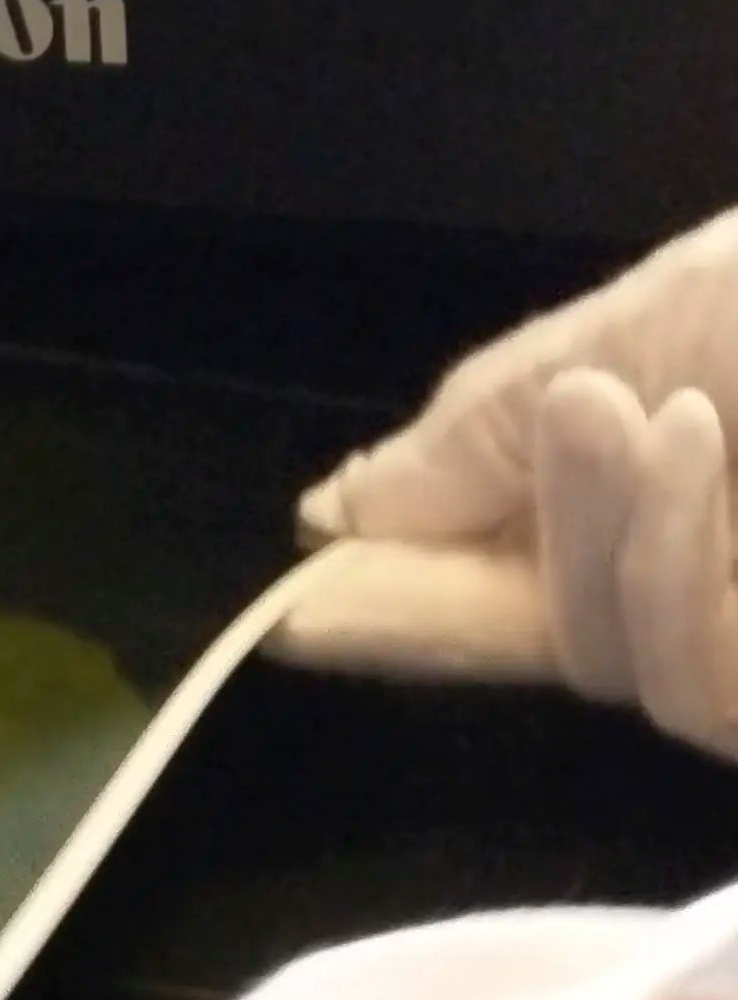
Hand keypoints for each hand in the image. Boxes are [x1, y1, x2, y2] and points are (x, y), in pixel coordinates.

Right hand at [270, 206, 737, 760]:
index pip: (517, 578)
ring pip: (618, 663)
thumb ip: (482, 428)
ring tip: (651, 411)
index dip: (409, 601)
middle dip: (545, 529)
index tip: (303, 613)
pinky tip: (700, 450)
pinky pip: (685, 684)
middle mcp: (718, 579)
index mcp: (671, 486)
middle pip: (563, 633)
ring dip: (614, 536)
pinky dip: (672, 575)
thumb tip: (335, 509)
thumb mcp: (647, 316)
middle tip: (575, 414)